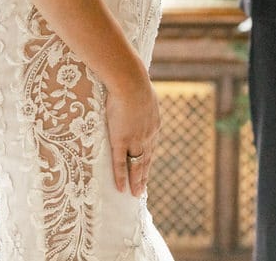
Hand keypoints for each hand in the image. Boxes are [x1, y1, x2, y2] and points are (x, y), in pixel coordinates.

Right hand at [105, 73, 159, 197]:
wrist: (130, 81)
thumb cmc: (134, 82)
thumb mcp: (142, 93)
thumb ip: (140, 101)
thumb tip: (137, 96)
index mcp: (154, 124)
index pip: (151, 147)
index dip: (148, 160)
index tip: (146, 170)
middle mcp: (148, 136)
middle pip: (147, 160)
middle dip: (144, 176)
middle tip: (141, 190)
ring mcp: (135, 140)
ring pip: (136, 166)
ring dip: (136, 181)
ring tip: (135, 194)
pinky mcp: (121, 141)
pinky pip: (121, 163)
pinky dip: (121, 177)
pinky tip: (121, 188)